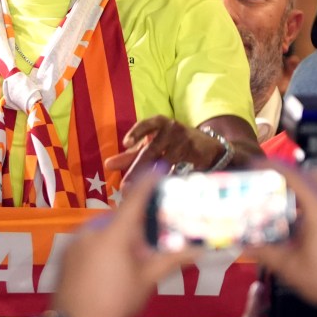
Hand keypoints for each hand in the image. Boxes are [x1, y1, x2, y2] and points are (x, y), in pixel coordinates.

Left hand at [50, 169, 199, 316]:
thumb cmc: (115, 301)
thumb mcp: (147, 280)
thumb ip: (172, 259)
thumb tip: (199, 248)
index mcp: (115, 232)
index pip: (135, 199)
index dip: (149, 182)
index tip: (160, 170)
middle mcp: (93, 228)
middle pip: (121, 218)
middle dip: (136, 224)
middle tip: (150, 238)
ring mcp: (76, 239)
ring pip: (105, 230)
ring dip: (118, 237)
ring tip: (128, 260)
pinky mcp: (66, 251)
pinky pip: (89, 240)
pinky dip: (102, 245)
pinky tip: (108, 267)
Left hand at [104, 116, 226, 184]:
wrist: (209, 145)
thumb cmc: (173, 143)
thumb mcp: (153, 144)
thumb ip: (130, 154)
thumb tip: (108, 164)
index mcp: (159, 123)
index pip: (147, 124)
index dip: (137, 132)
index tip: (126, 143)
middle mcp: (172, 130)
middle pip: (152, 150)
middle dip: (137, 168)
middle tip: (124, 186)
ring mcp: (185, 142)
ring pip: (166, 162)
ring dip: (152, 178)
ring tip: (140, 192)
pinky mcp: (196, 155)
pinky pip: (182, 170)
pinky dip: (171, 180)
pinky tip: (162, 190)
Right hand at [245, 163, 316, 315]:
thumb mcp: (289, 267)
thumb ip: (264, 252)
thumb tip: (244, 244)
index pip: (294, 176)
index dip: (272, 166)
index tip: (256, 164)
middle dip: (298, 172)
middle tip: (280, 182)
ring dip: (311, 187)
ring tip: (291, 202)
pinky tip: (306, 224)